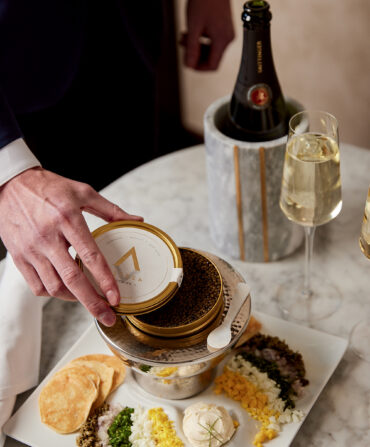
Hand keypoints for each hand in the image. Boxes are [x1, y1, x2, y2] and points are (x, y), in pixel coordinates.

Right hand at [0, 167, 142, 326]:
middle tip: (107, 317)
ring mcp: (31, 249)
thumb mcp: (83, 192)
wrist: (11, 184)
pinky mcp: (19, 256)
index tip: (116, 297)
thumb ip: (110, 209)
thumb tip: (136, 220)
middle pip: (73, 280)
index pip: (90, 256)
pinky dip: (53, 293)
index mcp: (68, 219)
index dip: (105, 280)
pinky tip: (66, 290)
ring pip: (54, 286)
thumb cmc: (48, 187)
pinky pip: (36, 285)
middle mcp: (48, 237)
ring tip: (90, 301)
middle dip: (92, 303)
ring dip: (75, 299)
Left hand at [182, 0, 233, 70]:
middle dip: (195, 55)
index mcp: (222, 40)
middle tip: (184, 48)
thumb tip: (189, 65)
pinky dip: (200, 39)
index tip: (188, 63)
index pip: (212, 66)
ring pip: (210, 49)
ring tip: (185, 38)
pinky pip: (211, 41)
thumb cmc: (204, 0)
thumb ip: (192, 49)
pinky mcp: (223, 28)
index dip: (199, 68)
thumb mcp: (194, 27)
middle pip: (211, 58)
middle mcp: (227, 38)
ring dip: (196, 47)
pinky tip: (191, 33)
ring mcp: (226, 33)